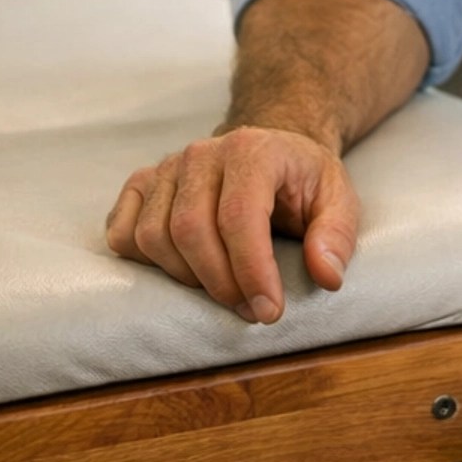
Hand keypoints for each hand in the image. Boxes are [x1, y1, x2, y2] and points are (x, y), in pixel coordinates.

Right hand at [105, 125, 359, 323]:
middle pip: (190, 230)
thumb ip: (336, 235)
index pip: (239, 216)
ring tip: (224, 289)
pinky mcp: (141, 184)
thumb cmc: (301, 180)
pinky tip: (182, 269)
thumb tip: (326, 275)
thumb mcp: (337, 199)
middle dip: (219, 283)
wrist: (268, 150)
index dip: (251, 270)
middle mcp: (201, 152)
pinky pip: (123, 233)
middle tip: (250, 310)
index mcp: (252, 150)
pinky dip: (145, 263)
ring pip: (153, 236)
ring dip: (187, 278)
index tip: (268, 311)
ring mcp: (165, 167)